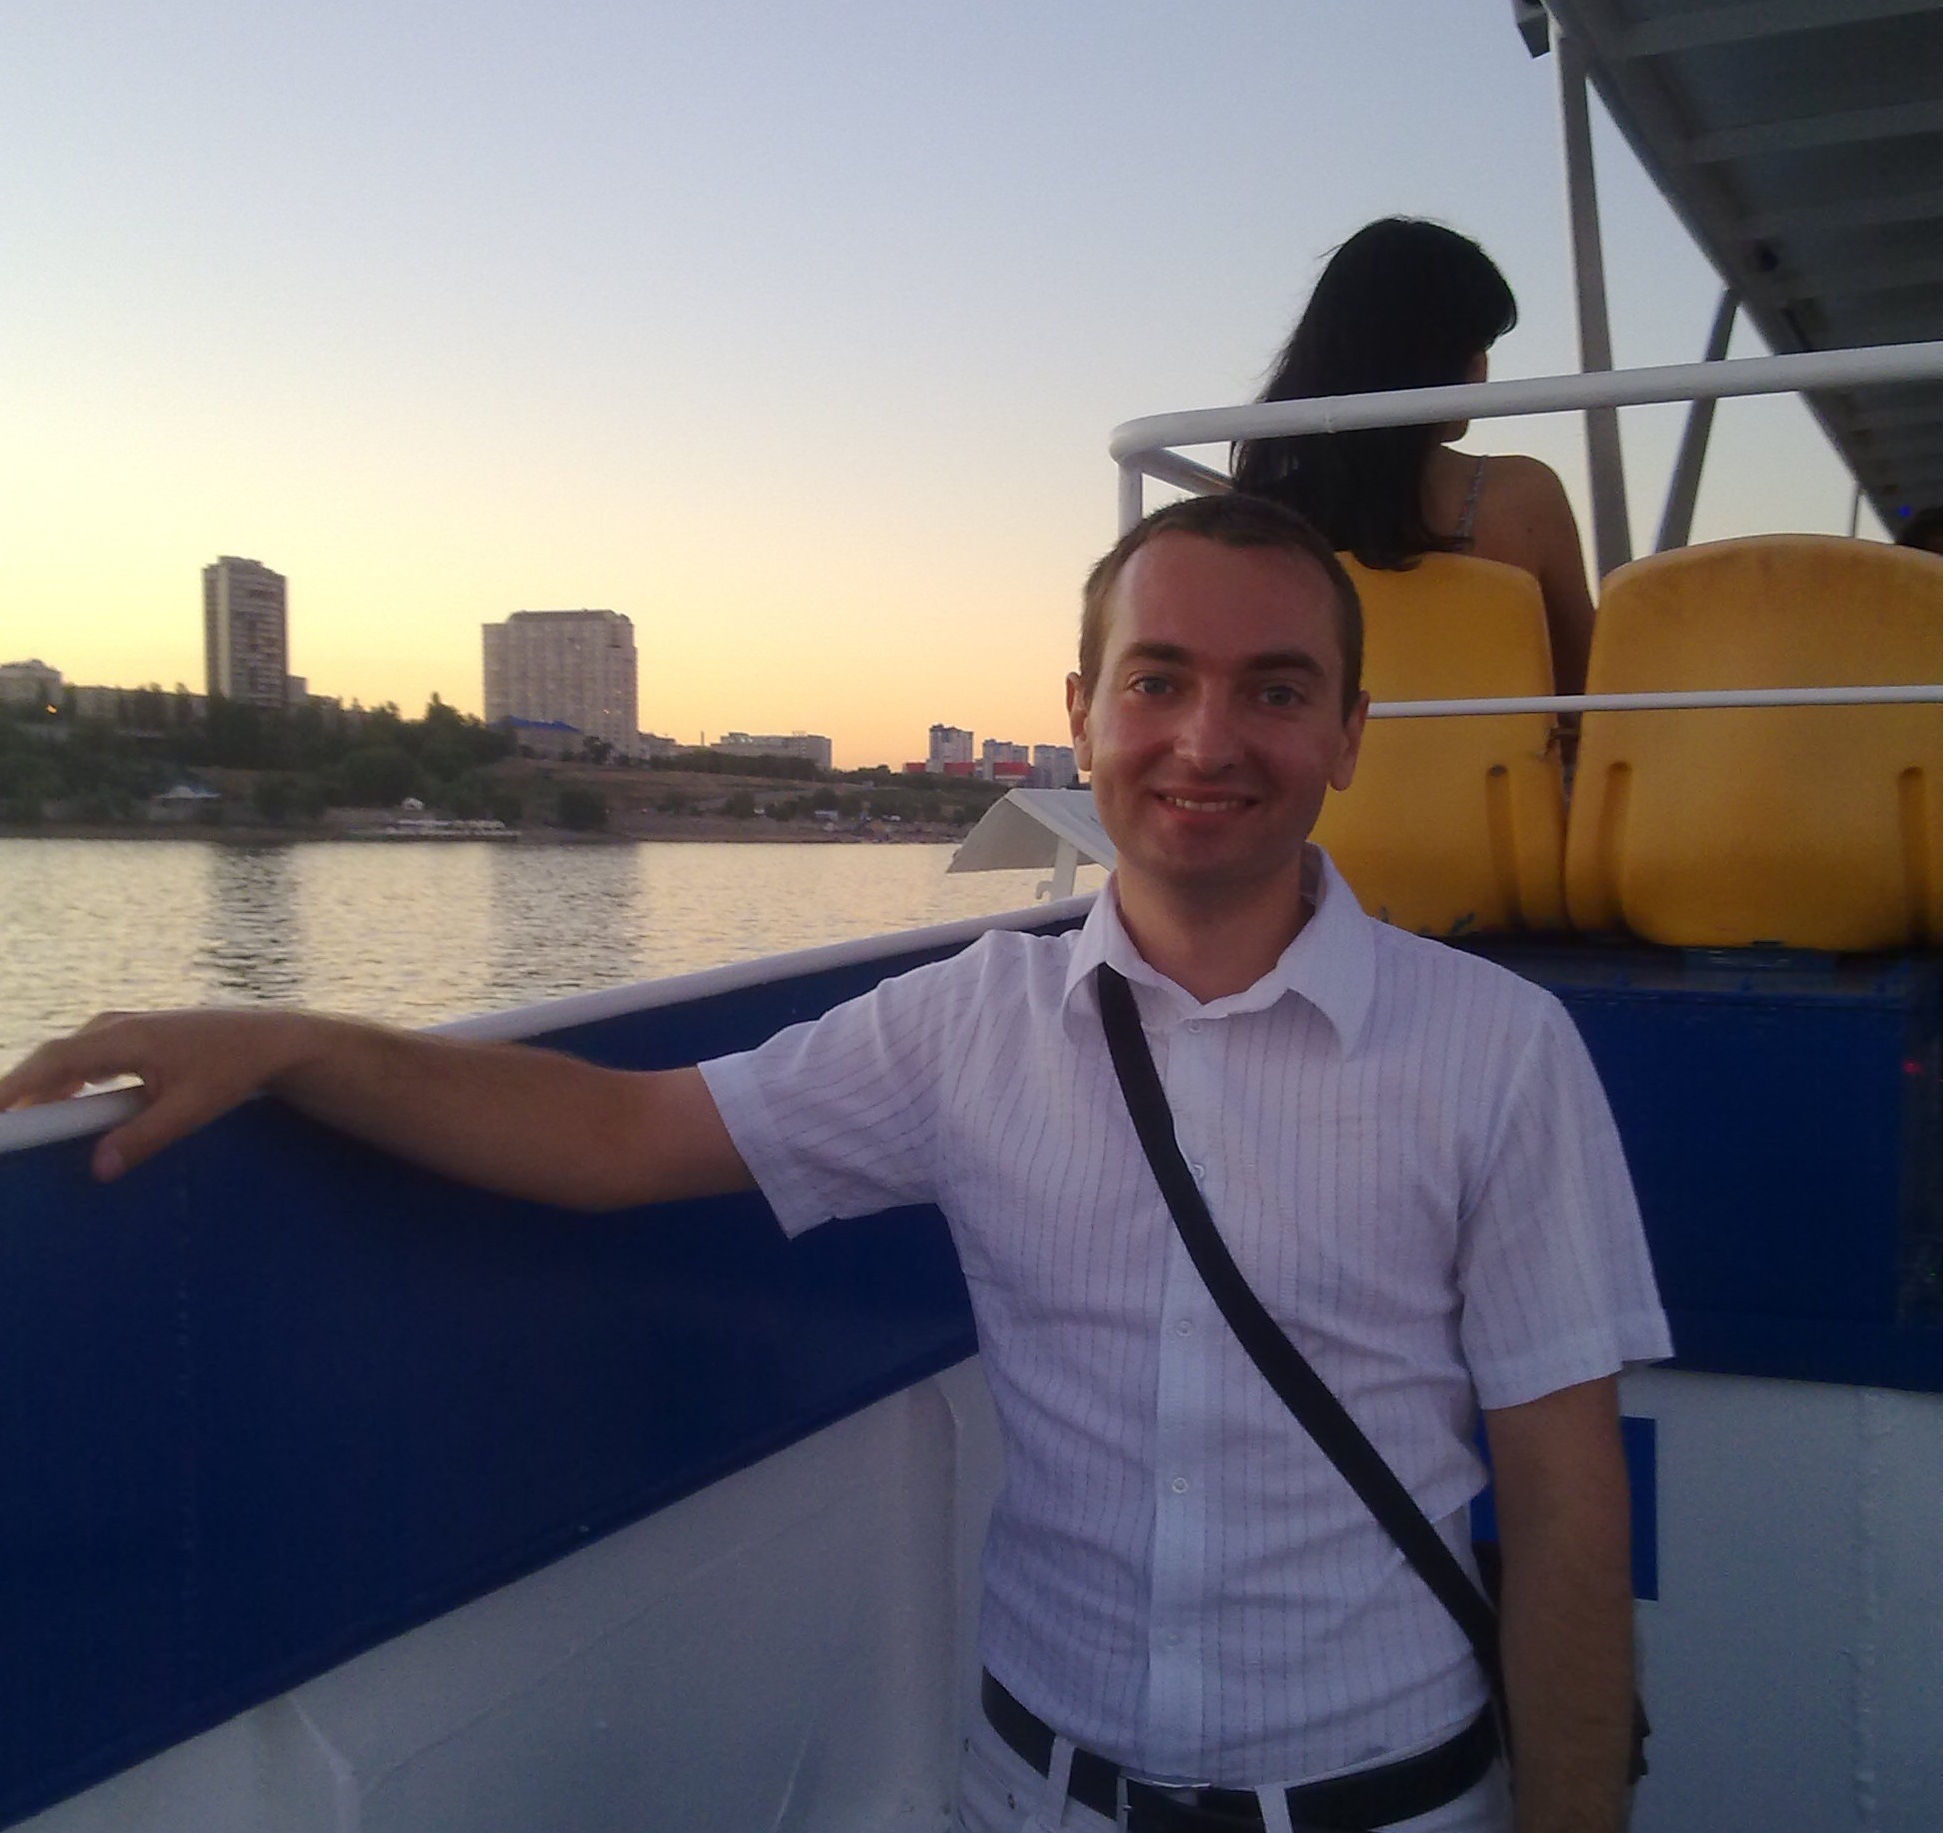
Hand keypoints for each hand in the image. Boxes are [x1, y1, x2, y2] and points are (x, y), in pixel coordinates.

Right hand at [0, 1008, 314, 1181]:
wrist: (269, 1038)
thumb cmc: (233, 1068)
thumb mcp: (193, 1108)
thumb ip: (145, 1137)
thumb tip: (99, 1169)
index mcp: (123, 1038)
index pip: (51, 1062)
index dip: (13, 1087)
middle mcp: (115, 1025)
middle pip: (52, 1059)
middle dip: (21, 1092)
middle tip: (6, 1131)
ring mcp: (123, 1026)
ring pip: (67, 1058)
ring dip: (45, 1088)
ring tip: (24, 1126)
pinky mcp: (132, 1034)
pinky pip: (86, 1057)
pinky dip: (68, 1081)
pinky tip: (64, 1107)